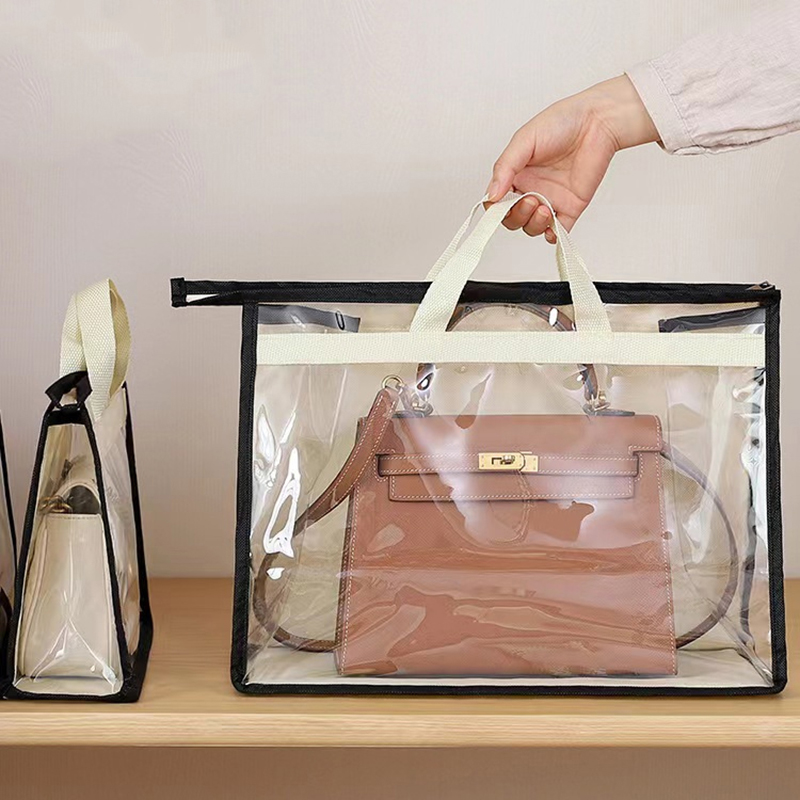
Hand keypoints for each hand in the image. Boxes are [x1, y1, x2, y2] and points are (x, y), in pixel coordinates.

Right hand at [486, 75, 658, 242]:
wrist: (597, 121)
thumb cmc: (562, 122)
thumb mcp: (524, 140)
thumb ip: (505, 168)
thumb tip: (491, 195)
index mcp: (516, 174)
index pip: (497, 202)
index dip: (496, 209)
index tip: (501, 204)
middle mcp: (531, 188)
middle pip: (513, 218)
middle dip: (517, 216)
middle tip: (529, 200)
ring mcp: (551, 199)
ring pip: (533, 227)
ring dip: (534, 224)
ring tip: (544, 208)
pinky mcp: (571, 207)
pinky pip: (558, 231)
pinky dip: (553, 236)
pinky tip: (552, 229)